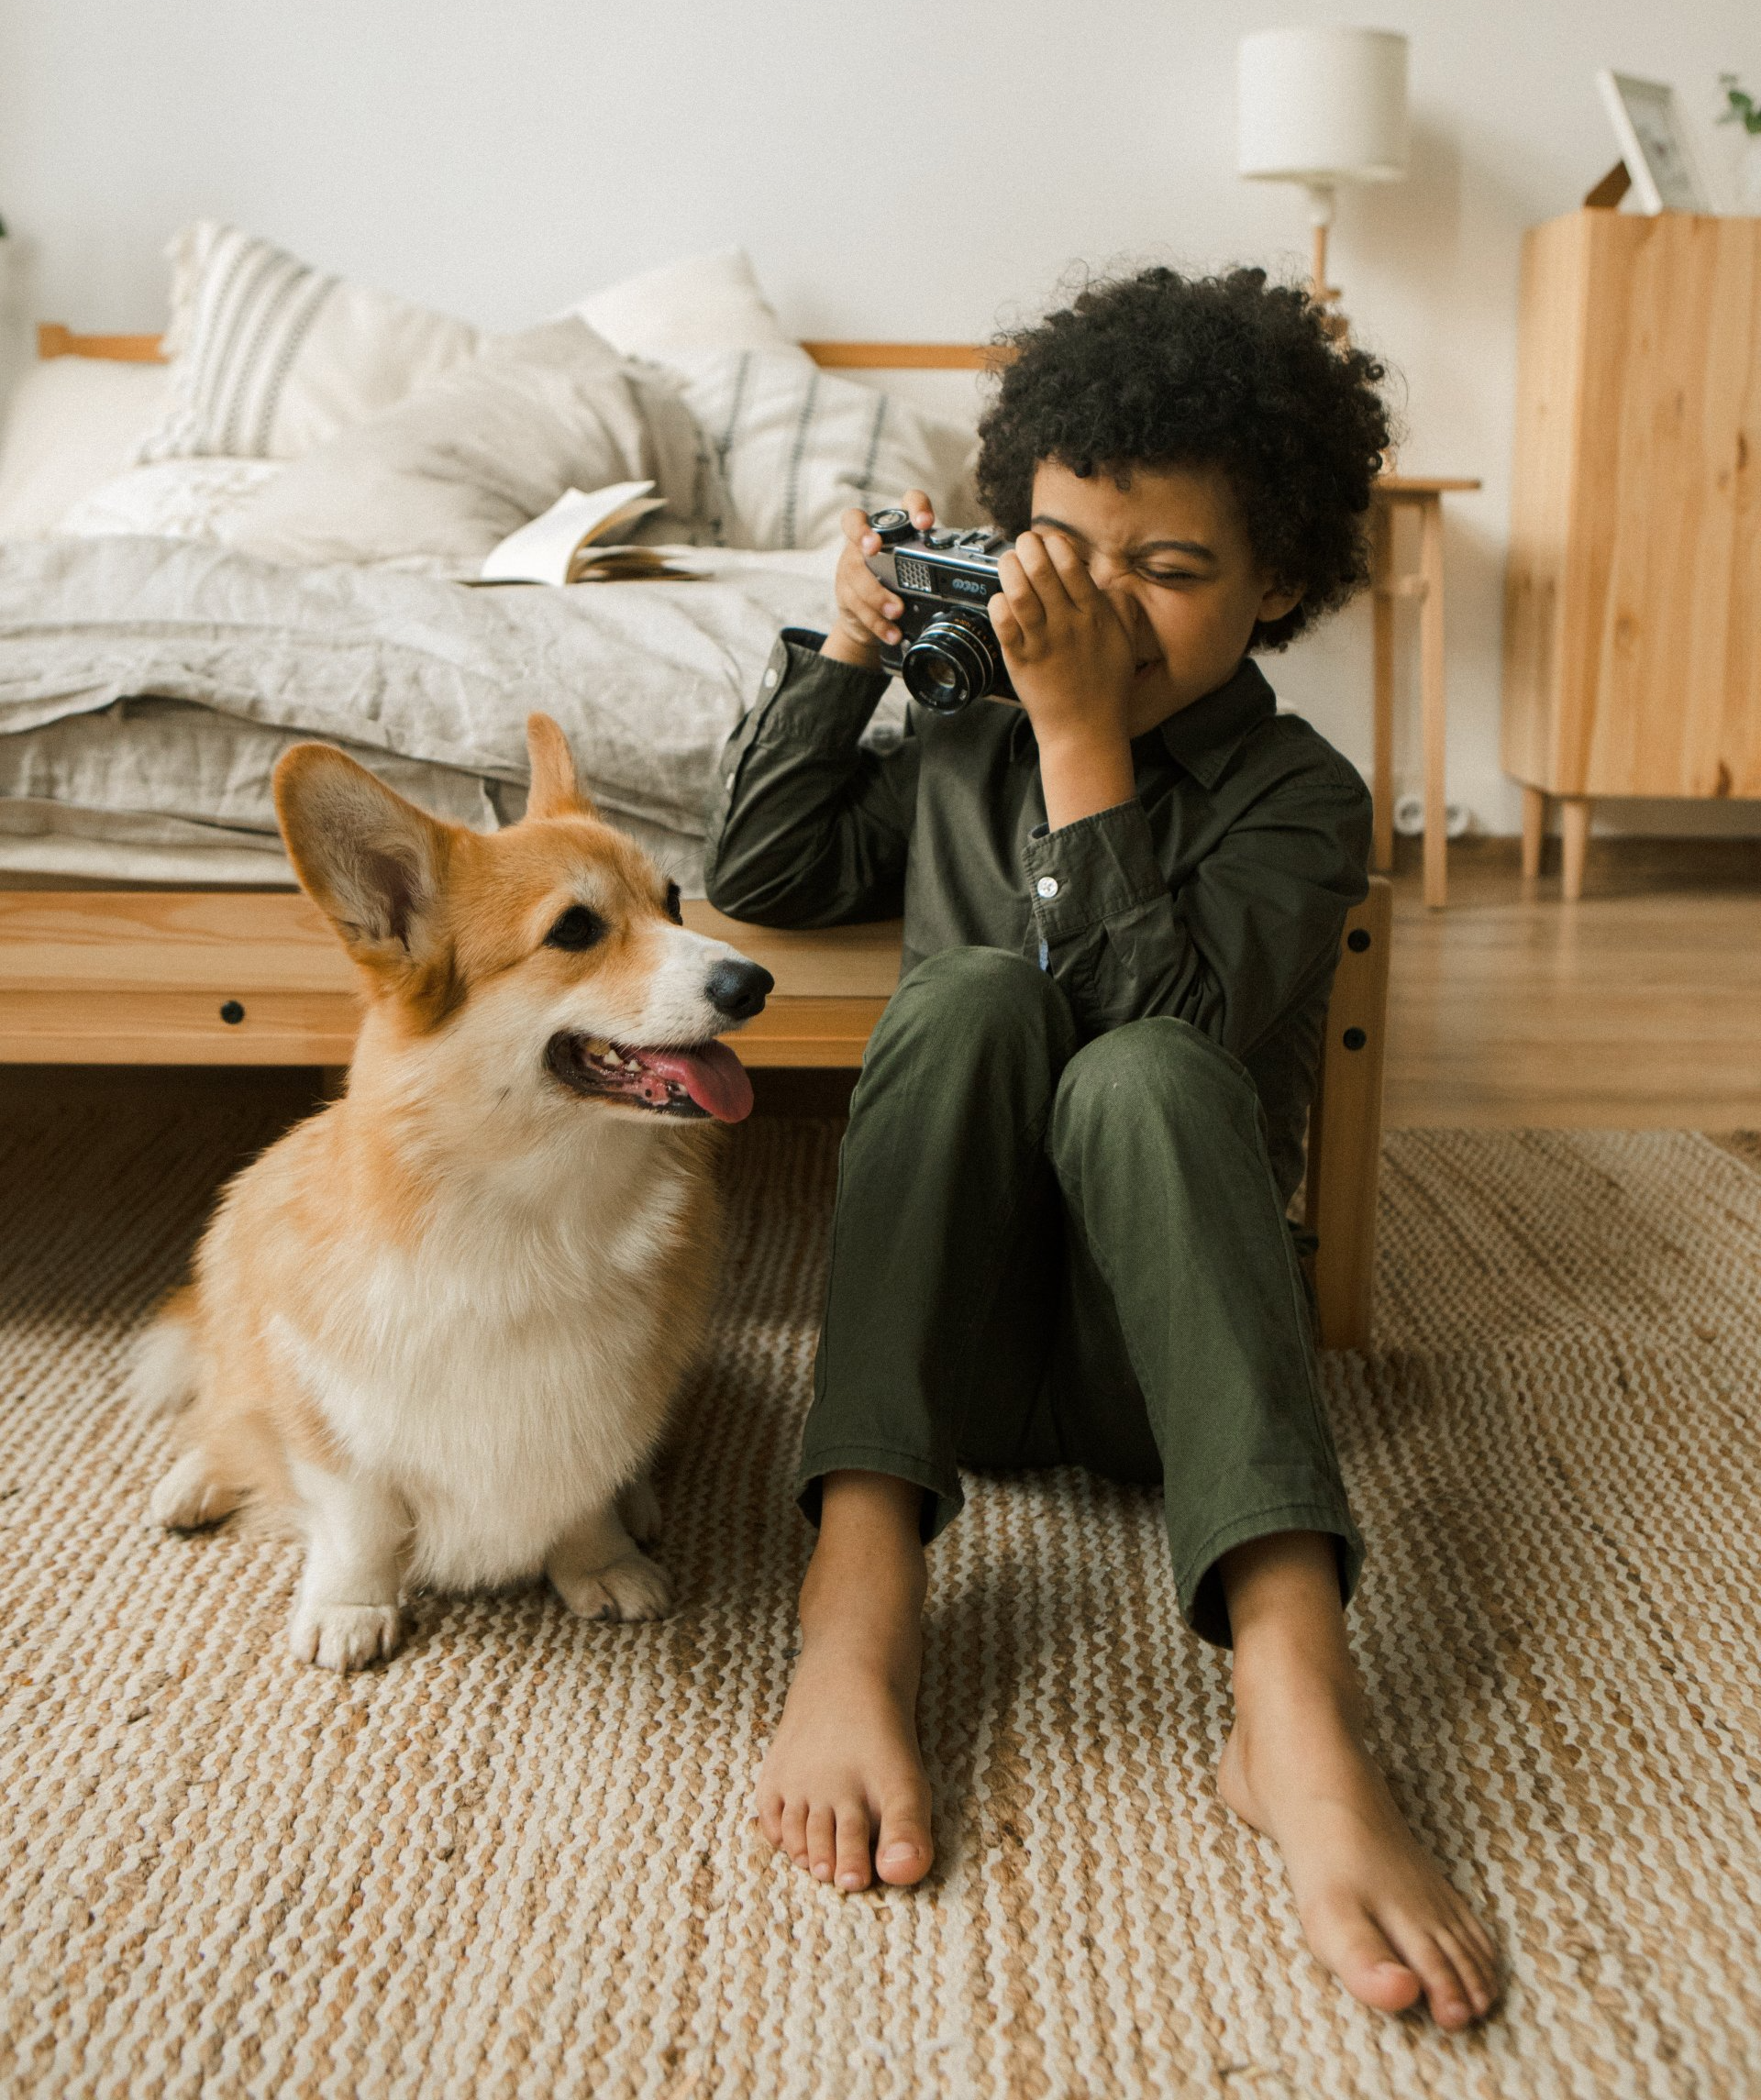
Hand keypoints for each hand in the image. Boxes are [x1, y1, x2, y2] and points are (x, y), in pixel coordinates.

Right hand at [822, 490, 934, 669]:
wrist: (871, 617)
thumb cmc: (904, 585)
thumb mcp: (923, 572)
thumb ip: (940, 567)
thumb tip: (980, 575)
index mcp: (896, 527)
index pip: (906, 502)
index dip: (915, 507)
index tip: (925, 524)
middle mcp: (867, 538)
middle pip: (855, 523)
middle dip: (863, 534)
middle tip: (874, 549)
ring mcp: (851, 562)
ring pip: (855, 571)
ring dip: (876, 593)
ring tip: (897, 611)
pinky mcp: (844, 589)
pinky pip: (855, 603)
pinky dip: (875, 620)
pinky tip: (890, 631)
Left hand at [989, 530, 1137, 828]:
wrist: (1085, 732)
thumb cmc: (1106, 690)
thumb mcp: (1126, 645)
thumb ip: (1122, 610)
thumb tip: (1112, 584)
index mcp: (1094, 617)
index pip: (1072, 567)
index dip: (1056, 545)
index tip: (1049, 540)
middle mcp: (1067, 626)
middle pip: (1041, 572)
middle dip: (1028, 548)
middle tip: (1023, 543)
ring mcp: (1042, 643)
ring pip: (1019, 593)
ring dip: (1009, 569)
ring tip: (1008, 561)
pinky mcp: (1020, 661)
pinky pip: (1003, 624)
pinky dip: (998, 605)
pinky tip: (1000, 599)